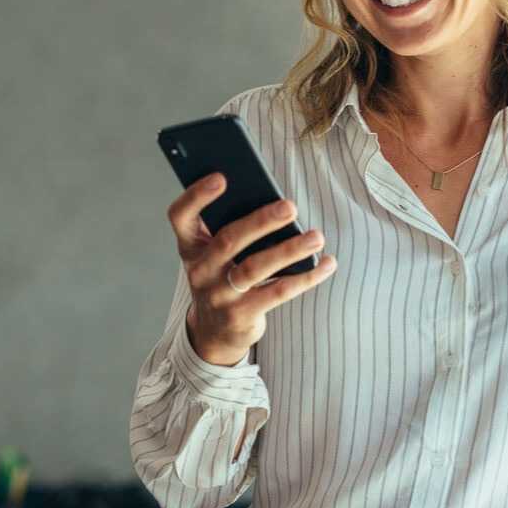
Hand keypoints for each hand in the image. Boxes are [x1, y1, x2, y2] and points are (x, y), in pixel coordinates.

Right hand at [166, 172, 337, 365]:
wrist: (214, 330)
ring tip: (316, 237)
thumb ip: (231, 227)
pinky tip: (326, 263)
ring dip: (289, 250)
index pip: (181, 216)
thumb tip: (275, 204)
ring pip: (255, 268)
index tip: (221, 177)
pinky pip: (277, 292)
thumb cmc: (222, 275)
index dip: (196, 196)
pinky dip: (306, 277)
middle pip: (228, 240)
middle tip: (291, 206)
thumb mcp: (214, 253)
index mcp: (191, 245)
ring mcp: (219, 295)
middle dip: (261, 221)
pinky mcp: (241, 315)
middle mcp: (200, 269)